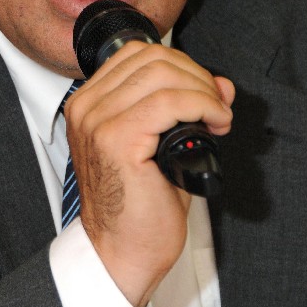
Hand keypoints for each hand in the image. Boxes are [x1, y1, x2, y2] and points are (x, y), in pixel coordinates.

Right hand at [64, 40, 233, 306]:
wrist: (121, 253)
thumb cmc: (139, 208)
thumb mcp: (162, 144)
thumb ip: (185, 108)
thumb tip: (220, 84)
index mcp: (89, 103)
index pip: (138, 53)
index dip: (182, 65)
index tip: (206, 92)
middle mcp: (86, 107)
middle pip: (152, 57)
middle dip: (196, 75)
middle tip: (217, 106)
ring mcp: (98, 121)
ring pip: (162, 72)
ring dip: (203, 90)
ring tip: (218, 117)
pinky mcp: (117, 140)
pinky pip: (169, 101)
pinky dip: (202, 105)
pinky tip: (215, 123)